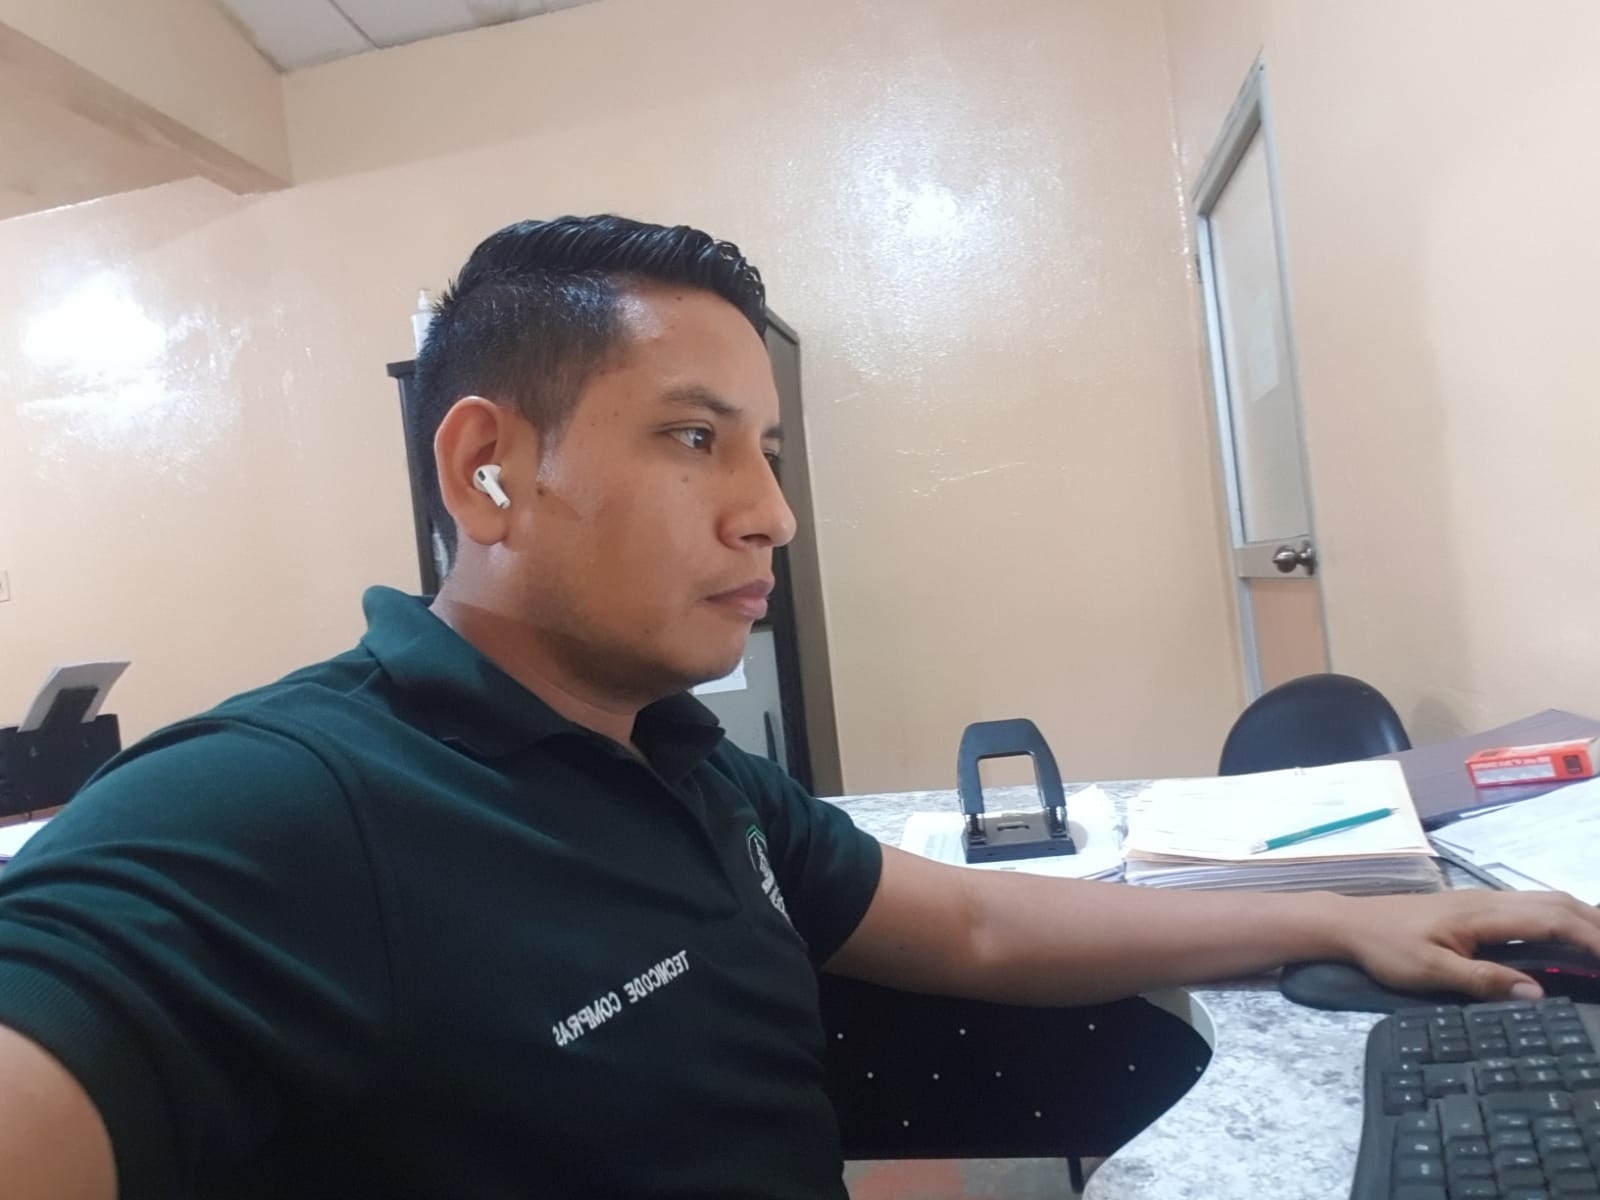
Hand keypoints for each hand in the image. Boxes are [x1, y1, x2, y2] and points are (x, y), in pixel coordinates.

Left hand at [1330, 889, 1599, 999]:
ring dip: (1583, 919)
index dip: (1592, 939)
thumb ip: (1482, 980)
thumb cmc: (1385, 948)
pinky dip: (1562, 919)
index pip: (1553, 921)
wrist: (1349, 923)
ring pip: (1547, 901)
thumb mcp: (1430, 970)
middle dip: (1597, 926)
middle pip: (1559, 904)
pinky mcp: (1476, 909)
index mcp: (1484, 914)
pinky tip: (1569, 936)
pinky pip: (1532, 907)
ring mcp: (1483, 901)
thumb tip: (1536, 993)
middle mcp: (1489, 900)